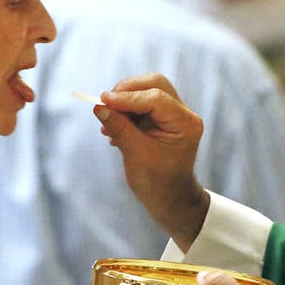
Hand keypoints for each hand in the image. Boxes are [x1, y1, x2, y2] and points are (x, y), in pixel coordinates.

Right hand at [93, 73, 208, 248]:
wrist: (169, 199)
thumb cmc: (157, 182)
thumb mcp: (136, 155)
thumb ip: (119, 128)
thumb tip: (99, 106)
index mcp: (185, 124)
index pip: (155, 98)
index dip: (127, 97)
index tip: (102, 100)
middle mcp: (183, 114)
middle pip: (154, 85)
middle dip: (126, 92)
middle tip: (105, 104)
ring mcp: (173, 115)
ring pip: (146, 91)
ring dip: (123, 103)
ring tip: (108, 125)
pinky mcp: (161, 119)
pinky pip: (141, 104)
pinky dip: (125, 112)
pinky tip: (113, 130)